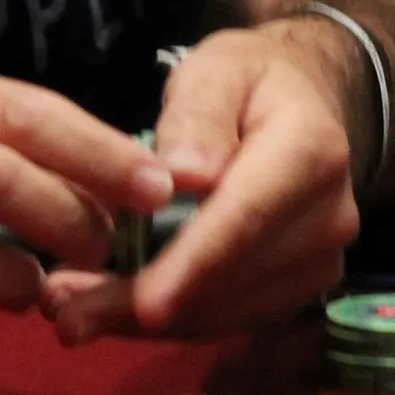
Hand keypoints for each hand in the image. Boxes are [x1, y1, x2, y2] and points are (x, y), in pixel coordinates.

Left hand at [40, 26, 357, 344]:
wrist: (302, 102)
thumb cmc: (248, 80)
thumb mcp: (216, 70)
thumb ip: (198, 115)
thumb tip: (185, 176)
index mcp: (311, 153)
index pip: (246, 219)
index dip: (194, 265)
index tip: (144, 303)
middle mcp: (328, 218)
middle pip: (232, 278)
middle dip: (148, 304)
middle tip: (66, 312)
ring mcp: (318, 262)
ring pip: (226, 311)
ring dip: (148, 323)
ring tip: (72, 314)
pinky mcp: (296, 289)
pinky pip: (228, 318)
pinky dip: (168, 321)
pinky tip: (109, 311)